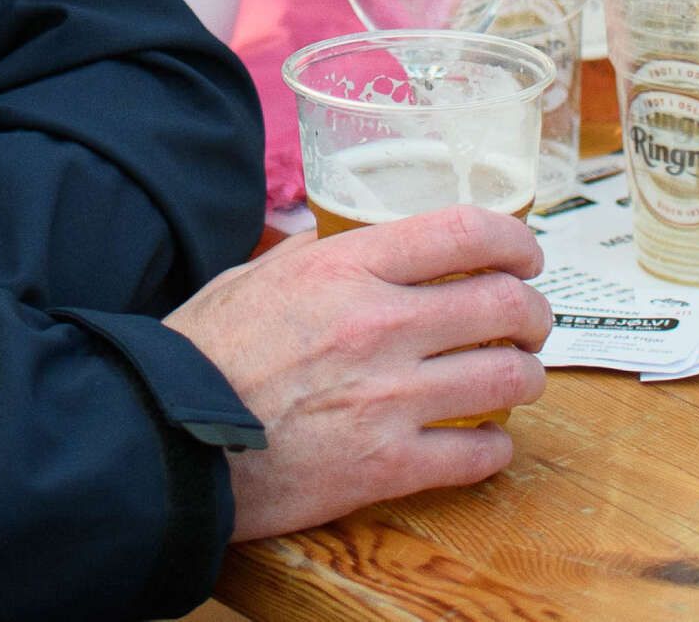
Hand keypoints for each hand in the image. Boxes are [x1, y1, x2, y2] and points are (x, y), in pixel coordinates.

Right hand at [166, 205, 552, 539]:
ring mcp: (389, 399)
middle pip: (504, 303)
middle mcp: (380, 325)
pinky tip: (484, 442)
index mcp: (345, 267)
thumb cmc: (200, 354)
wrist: (165, 438)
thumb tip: (340, 242)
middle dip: (533, 313)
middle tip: (528, 322)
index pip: (465, 232)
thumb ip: (310, 257)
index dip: (515, 240)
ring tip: (517, 379)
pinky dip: (495, 448)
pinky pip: (480, 454)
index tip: (525, 256)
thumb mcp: (251, 278)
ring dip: (527, 378)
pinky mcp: (388, 467)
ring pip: (509, 379)